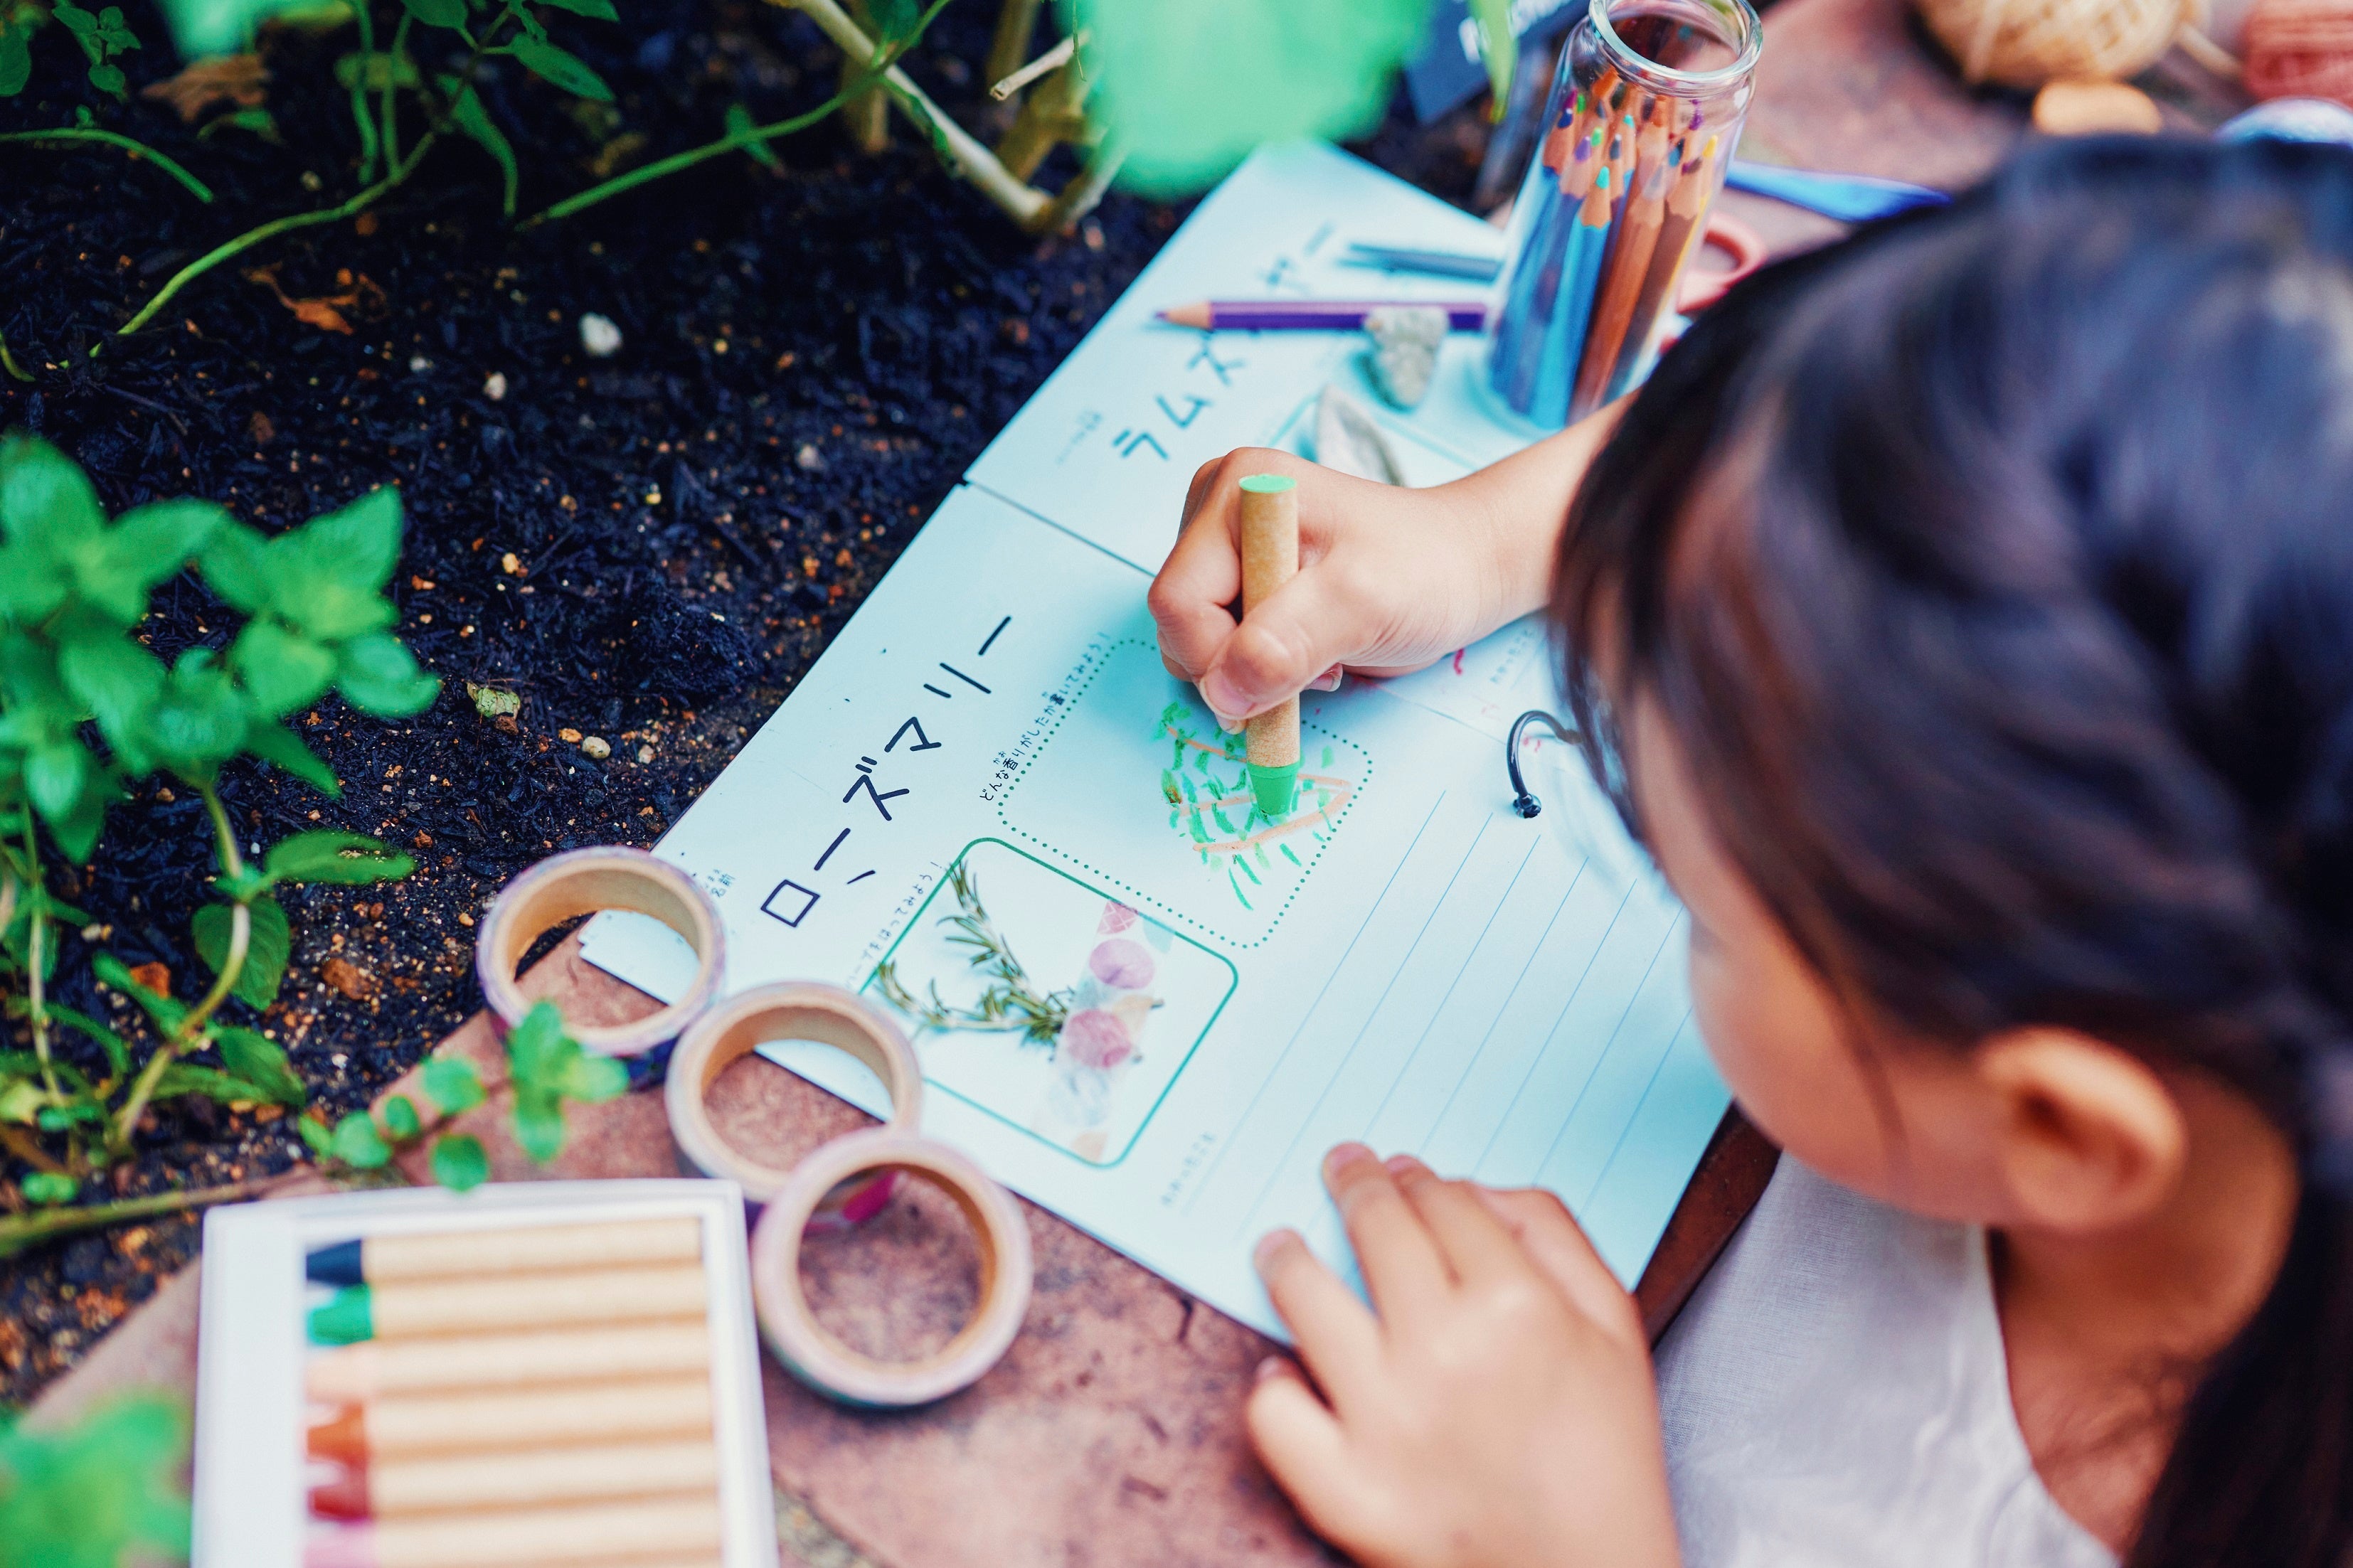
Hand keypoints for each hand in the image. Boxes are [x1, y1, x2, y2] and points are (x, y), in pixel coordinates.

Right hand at [1149, 407, 1622, 728]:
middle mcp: (1217, 509)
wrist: (1470, 566)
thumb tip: (1220, 693)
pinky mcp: (1244, 579)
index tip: (1294, 673)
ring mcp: (1229, 546)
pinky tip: (1314, 649)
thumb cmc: (1427, 570)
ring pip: (1198, 643)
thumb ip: (1285, 643)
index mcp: (1233, 490)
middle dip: (1241, 664)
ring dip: (1255, 671)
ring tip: (1322, 650)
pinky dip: (1263, 667)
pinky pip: (1223, 647)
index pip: (1178, 600)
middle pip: (1180, 623)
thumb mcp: (1361, 603)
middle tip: (1317, 657)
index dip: (1221, 656)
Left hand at [1248, 1145, 1679, 1567]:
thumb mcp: (1615, 1325)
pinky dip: (1272, 1386)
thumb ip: (1554, 1235)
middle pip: (1375, 1229)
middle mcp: (1444, 1353)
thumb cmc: (1606, 1456)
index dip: (1415, 1176)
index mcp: (1518, 1306)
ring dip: (1287, 1256)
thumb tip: (1473, 1187)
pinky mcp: (1345, 1489)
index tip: (1398, 1170)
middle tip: (1340, 1169)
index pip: (1443, 1201)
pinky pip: (1275, 1413)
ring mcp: (1384, 1421)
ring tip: (1279, 1244)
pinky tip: (1284, 1369)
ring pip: (1304, 1298)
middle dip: (1353, 1184)